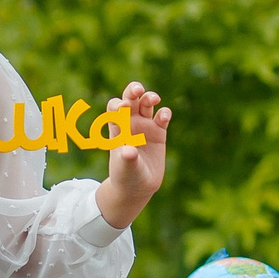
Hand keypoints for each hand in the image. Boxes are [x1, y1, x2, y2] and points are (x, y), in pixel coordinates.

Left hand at [92, 82, 171, 229]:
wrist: (138, 187)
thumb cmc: (126, 177)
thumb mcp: (125, 169)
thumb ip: (126, 159)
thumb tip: (128, 151)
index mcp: (116, 128)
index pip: (115, 108)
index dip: (119, 105)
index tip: (123, 108)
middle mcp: (130, 124)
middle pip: (130, 99)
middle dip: (133, 91)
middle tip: (138, 90)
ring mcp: (144, 127)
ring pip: (146, 104)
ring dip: (150, 97)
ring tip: (154, 99)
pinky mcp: (159, 132)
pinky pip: (162, 117)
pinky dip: (164, 114)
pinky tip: (163, 117)